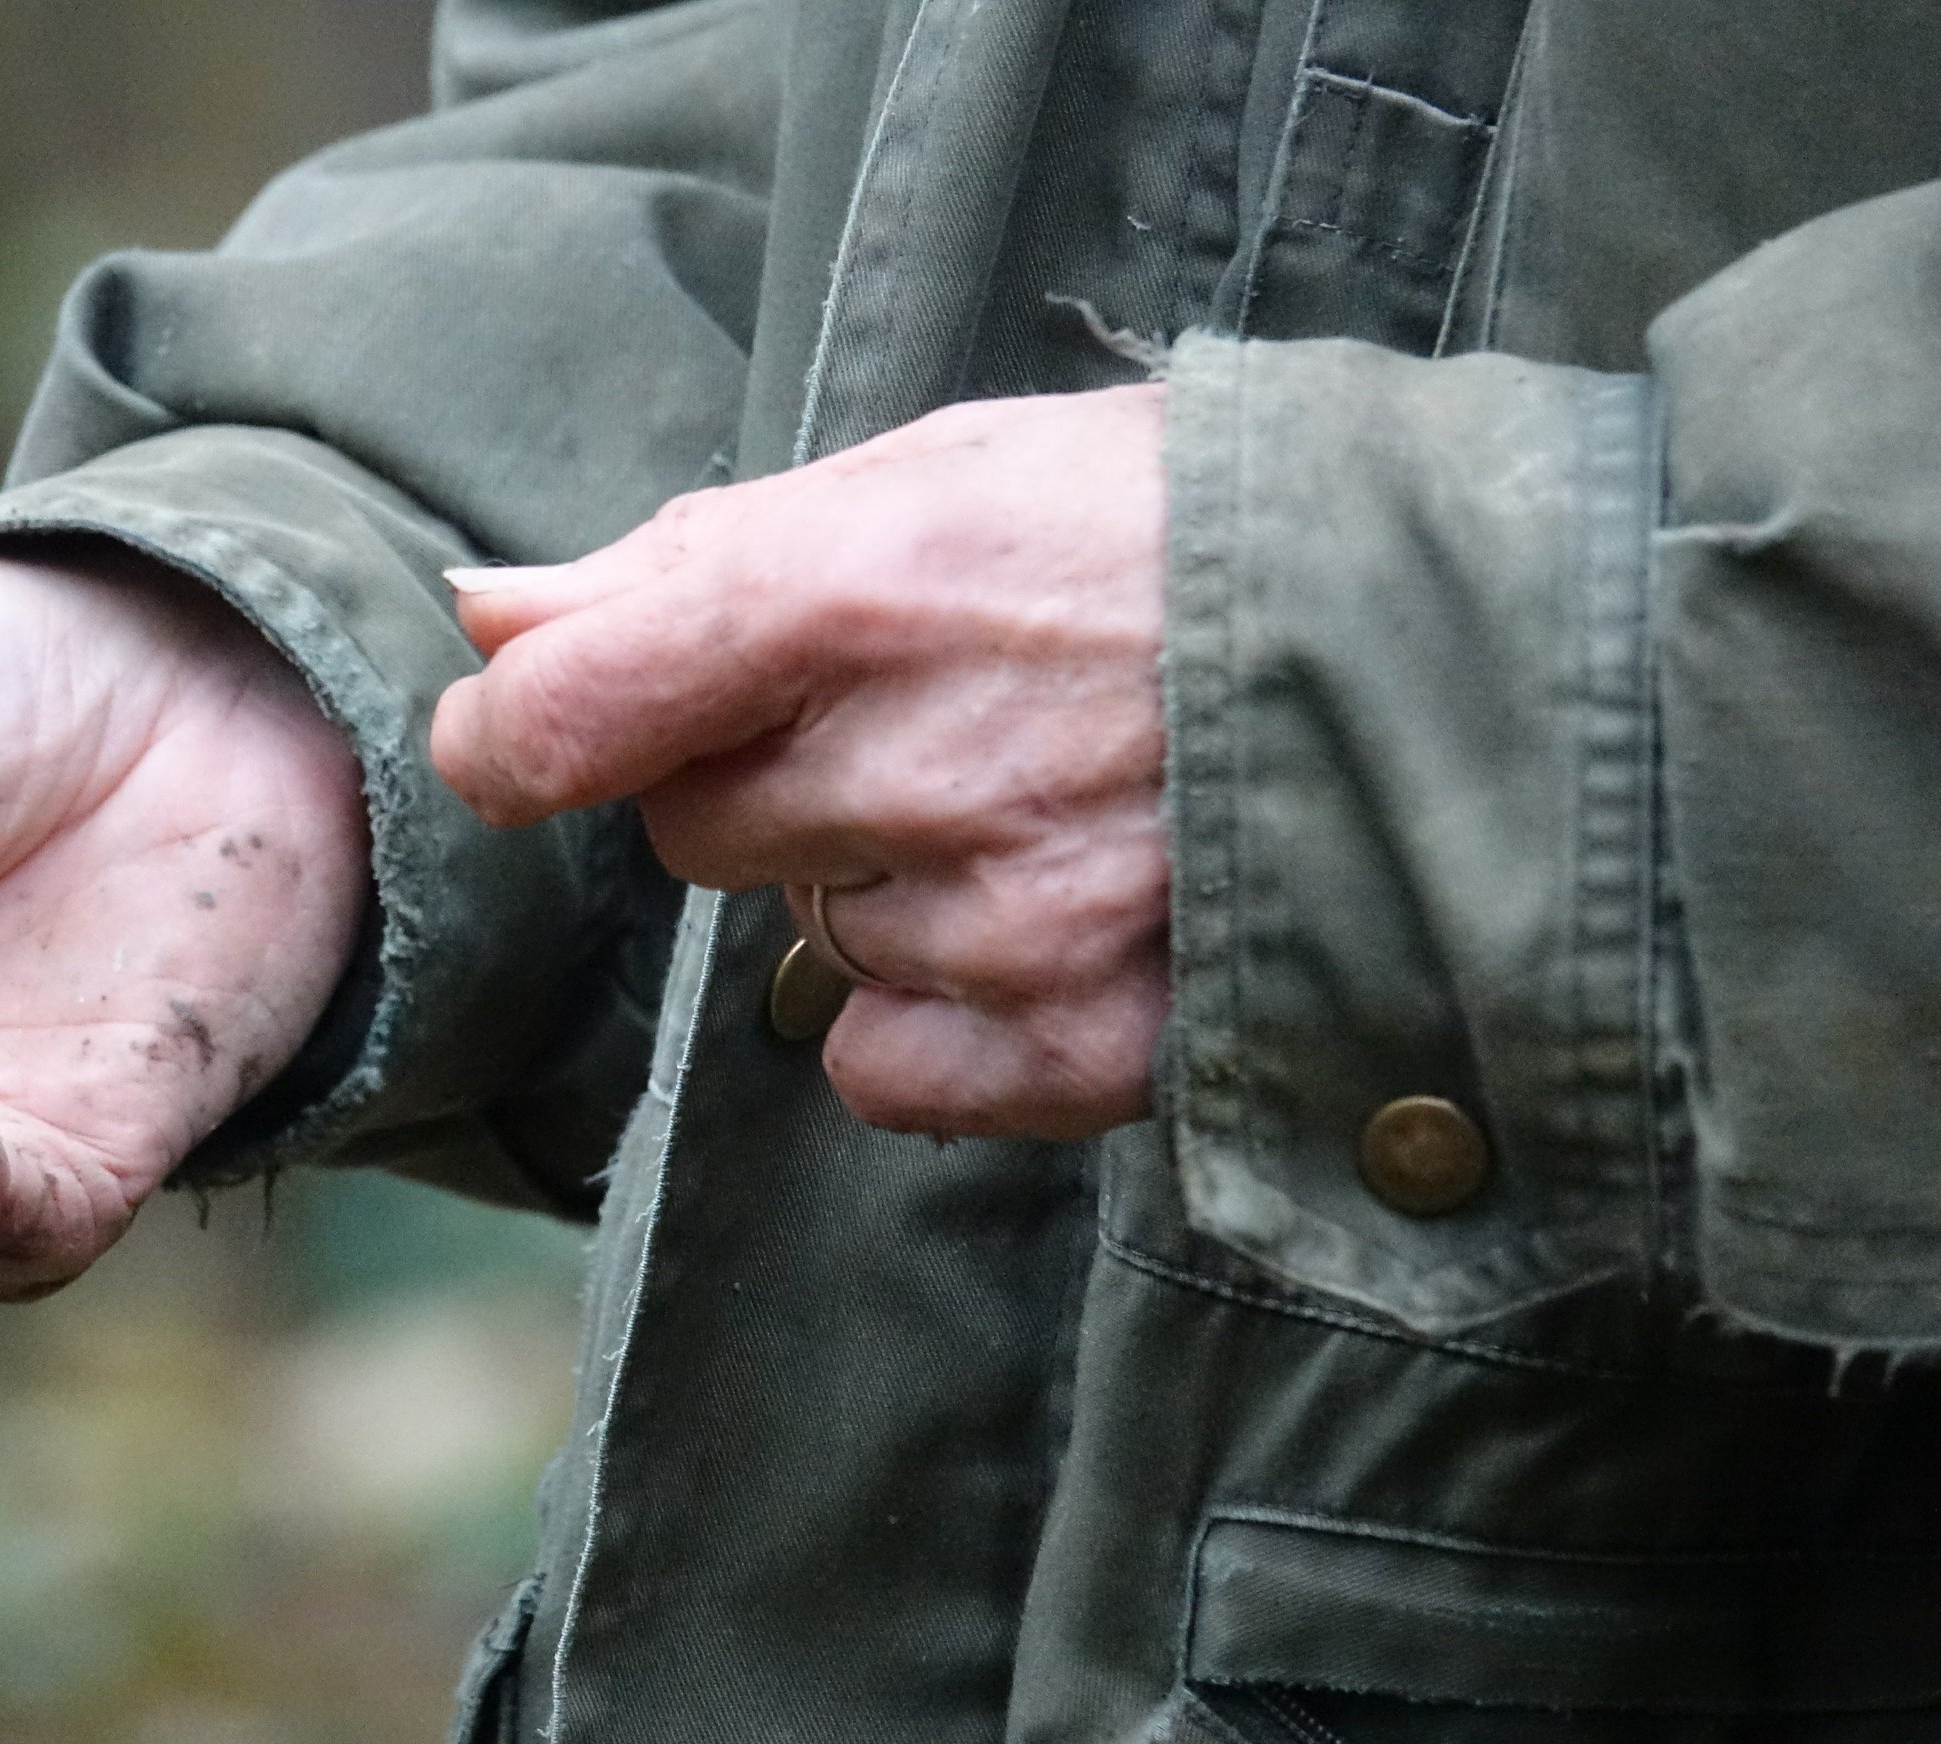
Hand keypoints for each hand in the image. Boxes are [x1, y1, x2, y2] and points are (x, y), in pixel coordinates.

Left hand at [432, 385, 1169, 1139]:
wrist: (1449, 640)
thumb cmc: (1170, 530)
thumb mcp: (937, 475)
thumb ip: (690, 559)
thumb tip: (491, 618)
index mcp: (854, 591)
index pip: (570, 715)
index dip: (516, 737)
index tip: (527, 736)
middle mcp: (915, 766)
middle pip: (696, 830)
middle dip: (766, 777)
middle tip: (923, 713)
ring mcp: (1003, 919)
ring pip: (810, 940)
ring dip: (878, 881)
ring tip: (1035, 793)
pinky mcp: (1083, 1040)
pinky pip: (886, 1070)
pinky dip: (935, 1013)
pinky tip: (1043, 920)